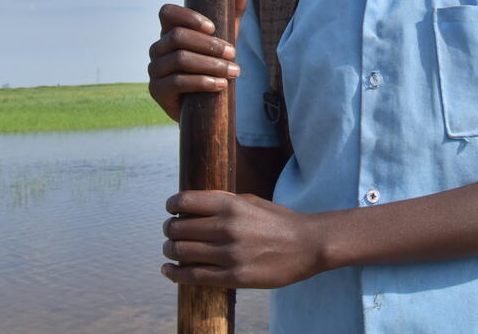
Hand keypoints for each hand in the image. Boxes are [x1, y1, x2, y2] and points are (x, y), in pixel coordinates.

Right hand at [147, 0, 249, 121]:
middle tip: (233, 53)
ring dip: (211, 65)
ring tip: (234, 71)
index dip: (187, 16)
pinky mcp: (157, 90)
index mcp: (170, 31)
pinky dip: (202, 82)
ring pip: (180, 59)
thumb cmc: (213, 63)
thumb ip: (233, 11)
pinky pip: (177, 82)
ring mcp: (154, 69)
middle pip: (178, 37)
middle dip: (209, 45)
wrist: (204, 104)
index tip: (212, 27)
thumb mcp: (225, 36)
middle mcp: (158, 48)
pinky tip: (220, 85)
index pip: (167, 12)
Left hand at [161, 191, 326, 288]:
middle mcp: (227, 228)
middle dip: (170, 229)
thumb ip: (222, 201)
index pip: (185, 202)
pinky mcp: (234, 277)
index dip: (172, 205)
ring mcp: (230, 254)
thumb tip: (191, 205)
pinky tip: (169, 269)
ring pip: (182, 252)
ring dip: (170, 249)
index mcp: (231, 205)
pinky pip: (193, 276)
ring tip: (171, 249)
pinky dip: (175, 273)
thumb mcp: (252, 201)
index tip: (171, 209)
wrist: (308, 245)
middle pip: (179, 228)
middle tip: (171, 231)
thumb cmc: (279, 221)